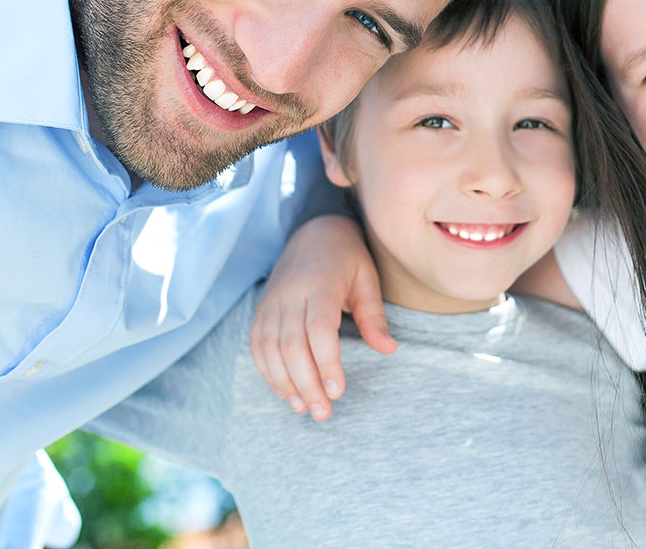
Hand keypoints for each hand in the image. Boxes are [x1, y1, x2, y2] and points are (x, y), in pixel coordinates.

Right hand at [249, 214, 393, 420]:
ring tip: (304, 408)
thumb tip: (388, 349)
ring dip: (285, 383)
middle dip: (306, 383)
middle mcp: (291, 294)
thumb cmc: (347, 258)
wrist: (313, 232)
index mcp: (320, 284)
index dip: (326, 362)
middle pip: (291, 345)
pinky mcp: (262, 310)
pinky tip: (285, 391)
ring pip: (269, 348)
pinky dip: (268, 371)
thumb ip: (374, 316)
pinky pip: (257, 345)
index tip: (338, 391)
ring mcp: (272, 302)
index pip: (319, 329)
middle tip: (323, 413)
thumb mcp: (368, 279)